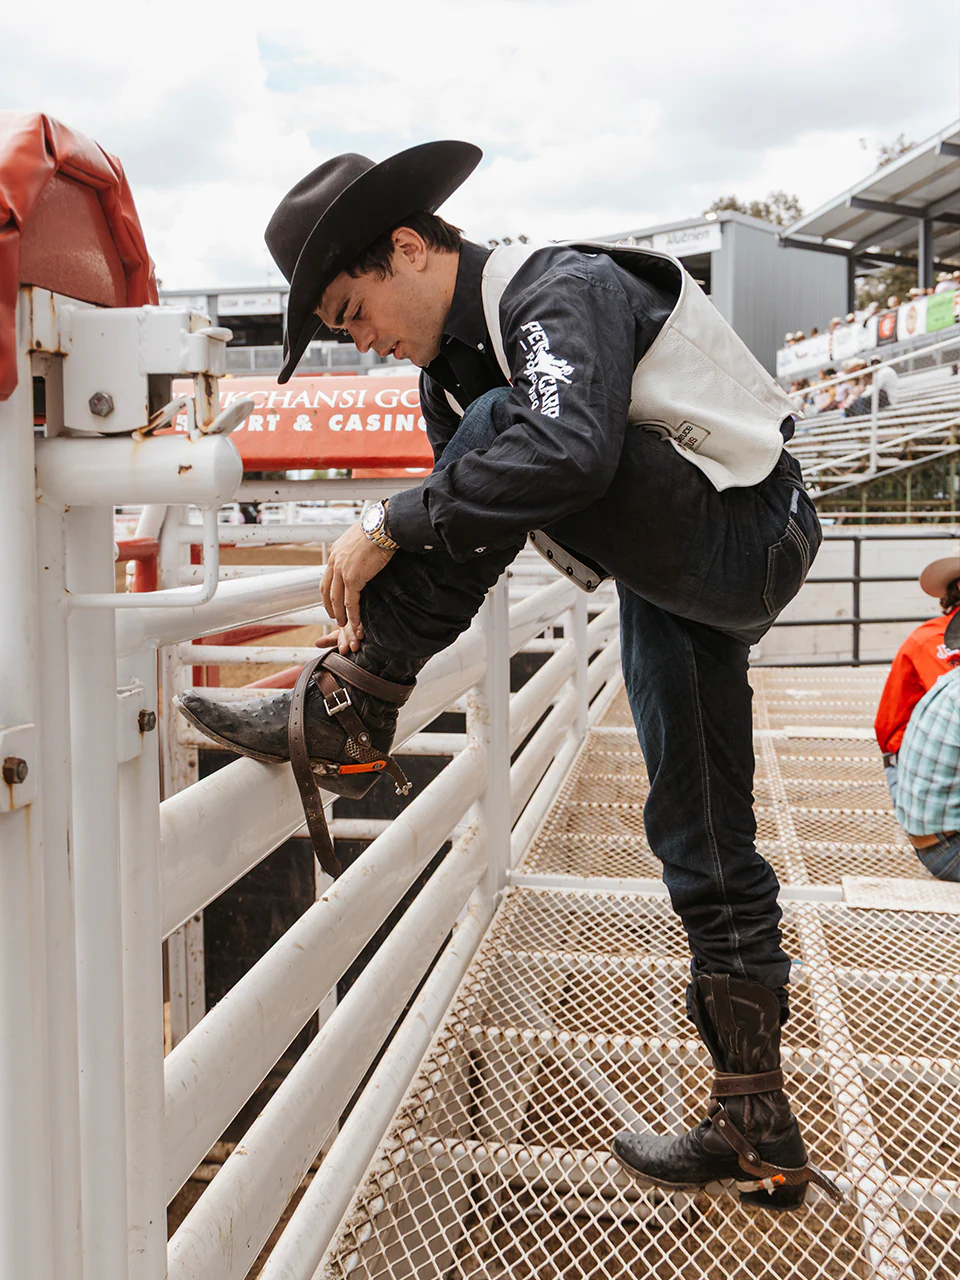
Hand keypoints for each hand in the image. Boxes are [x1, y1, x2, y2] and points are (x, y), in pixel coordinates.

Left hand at [320, 523, 394, 651]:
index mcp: (335, 552)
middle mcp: (335, 562)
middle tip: (333, 615)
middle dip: (329, 605)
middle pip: (326, 590)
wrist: (381, 527)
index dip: (329, 590)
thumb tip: (363, 551)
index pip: (328, 576)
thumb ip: (356, 549)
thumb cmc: (376, 529)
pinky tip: (355, 622)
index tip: (332, 599)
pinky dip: (352, 614)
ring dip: (339, 614)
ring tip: (343, 624)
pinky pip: (350, 602)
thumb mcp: (359, 538)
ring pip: (336, 599)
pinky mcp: (353, 579)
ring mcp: (342, 571)